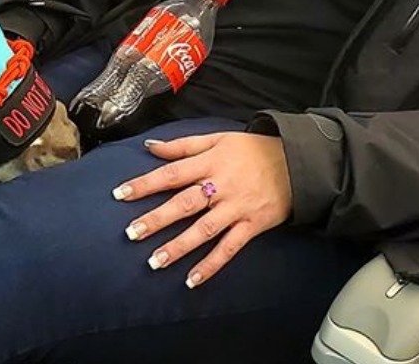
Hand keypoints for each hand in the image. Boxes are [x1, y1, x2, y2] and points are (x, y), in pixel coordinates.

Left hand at [112, 132, 291, 288]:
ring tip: (155, 262)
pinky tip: (192, 279)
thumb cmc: (253, 150)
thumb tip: (150, 146)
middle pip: (184, 204)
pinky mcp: (252, 225)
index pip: (171, 173)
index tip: (120, 194)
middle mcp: (221, 186)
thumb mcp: (218, 138)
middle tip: (131, 233)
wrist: (297, 162)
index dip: (145, 183)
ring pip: (204, 230)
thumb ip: (183, 145)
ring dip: (179, 247)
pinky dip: (212, 264)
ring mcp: (237, 208)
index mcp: (210, 162)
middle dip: (156, 220)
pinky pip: (230, 248)